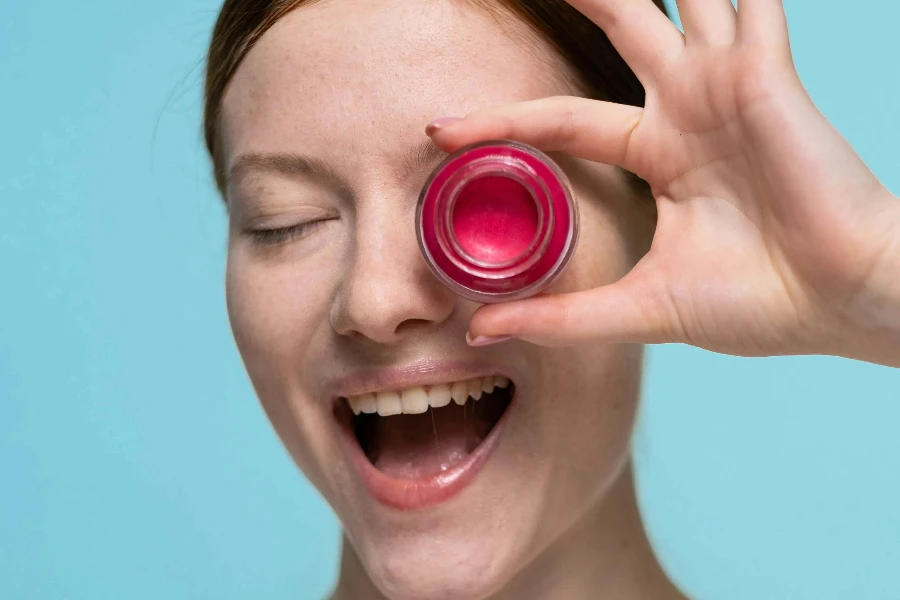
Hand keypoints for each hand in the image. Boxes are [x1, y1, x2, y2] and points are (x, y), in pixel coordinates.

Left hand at [427, 0, 899, 366]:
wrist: (839, 305)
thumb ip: (563, 317)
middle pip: (616, 35)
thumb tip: (482, 330)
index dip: (500, 121)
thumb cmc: (758, 305)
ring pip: (670, 4)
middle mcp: (687, 110)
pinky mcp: (765, 76)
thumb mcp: (640, 307)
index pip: (559, 121)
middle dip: (573, 2)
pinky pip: (749, 5)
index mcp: (659, 155)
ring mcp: (725, 87)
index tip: (439, 128)